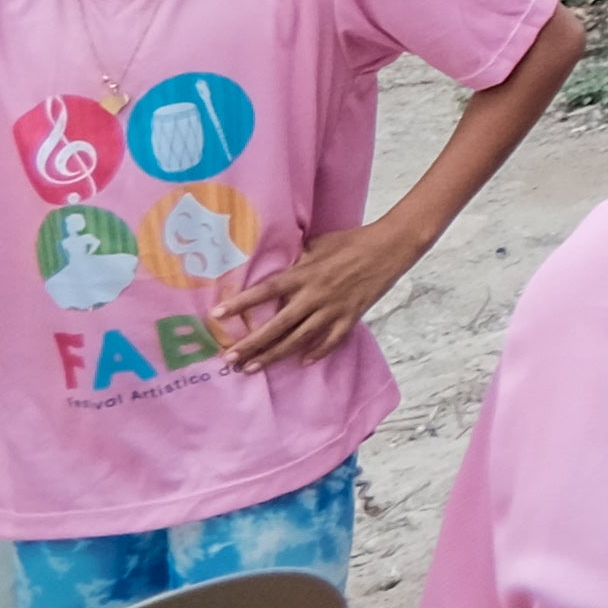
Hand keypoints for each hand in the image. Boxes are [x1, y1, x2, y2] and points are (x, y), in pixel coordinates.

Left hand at [208, 211, 423, 370]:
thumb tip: (280, 264)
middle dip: (251, 343)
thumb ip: (298, 258)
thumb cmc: (354, 239)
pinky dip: (318, 352)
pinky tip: (303, 361)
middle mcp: (315, 295)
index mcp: (304, 274)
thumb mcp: (319, 243)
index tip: (216, 316)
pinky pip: (332, 340)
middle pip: (278, 325)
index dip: (240, 303)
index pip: (266, 291)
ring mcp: (334, 309)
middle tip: (228, 358)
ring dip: (274, 355)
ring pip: (299, 339)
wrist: (391, 246)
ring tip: (252, 368)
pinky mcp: (352, 316)